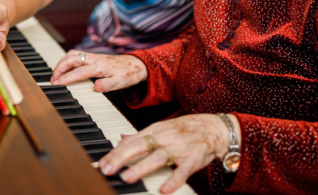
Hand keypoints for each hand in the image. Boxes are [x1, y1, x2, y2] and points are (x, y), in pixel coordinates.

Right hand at [50, 50, 147, 91]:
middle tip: (52, 80)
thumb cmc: (129, 74)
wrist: (137, 64)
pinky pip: (78, 55)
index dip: (66, 77)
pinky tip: (66, 68)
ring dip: (62, 63)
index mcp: (101, 66)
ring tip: (56, 74)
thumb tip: (96, 87)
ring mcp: (94, 57)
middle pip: (72, 58)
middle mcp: (96, 59)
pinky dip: (68, 61)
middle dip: (59, 67)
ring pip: (74, 54)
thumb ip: (108, 85)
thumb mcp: (121, 82)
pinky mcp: (95, 57)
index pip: (79, 71)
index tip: (56, 84)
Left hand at [99, 114, 236, 193]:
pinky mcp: (194, 158)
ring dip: (142, 167)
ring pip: (158, 157)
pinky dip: (174, 179)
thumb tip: (121, 139)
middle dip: (122, 157)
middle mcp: (166, 137)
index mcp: (157, 129)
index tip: (102, 163)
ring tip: (126, 177)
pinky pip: (183, 170)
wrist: (215, 127)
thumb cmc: (186, 129)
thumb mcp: (163, 128)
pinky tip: (164, 190)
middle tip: (107, 169)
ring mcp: (180, 147)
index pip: (133, 140)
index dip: (116, 151)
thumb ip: (142, 136)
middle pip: (141, 146)